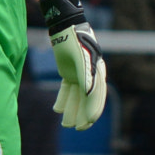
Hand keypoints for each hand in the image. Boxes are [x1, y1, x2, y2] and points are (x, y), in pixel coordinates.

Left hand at [39, 0, 107, 130]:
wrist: (65, 26)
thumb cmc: (75, 40)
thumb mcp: (81, 59)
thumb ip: (86, 76)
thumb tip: (89, 94)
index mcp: (97, 73)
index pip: (96, 97)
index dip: (92, 112)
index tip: (85, 125)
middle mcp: (91, 76)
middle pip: (88, 100)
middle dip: (82, 115)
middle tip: (76, 128)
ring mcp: (80, 74)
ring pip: (76, 97)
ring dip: (72, 110)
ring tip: (65, 124)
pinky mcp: (69, 72)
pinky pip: (67, 90)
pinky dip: (63, 99)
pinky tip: (57, 109)